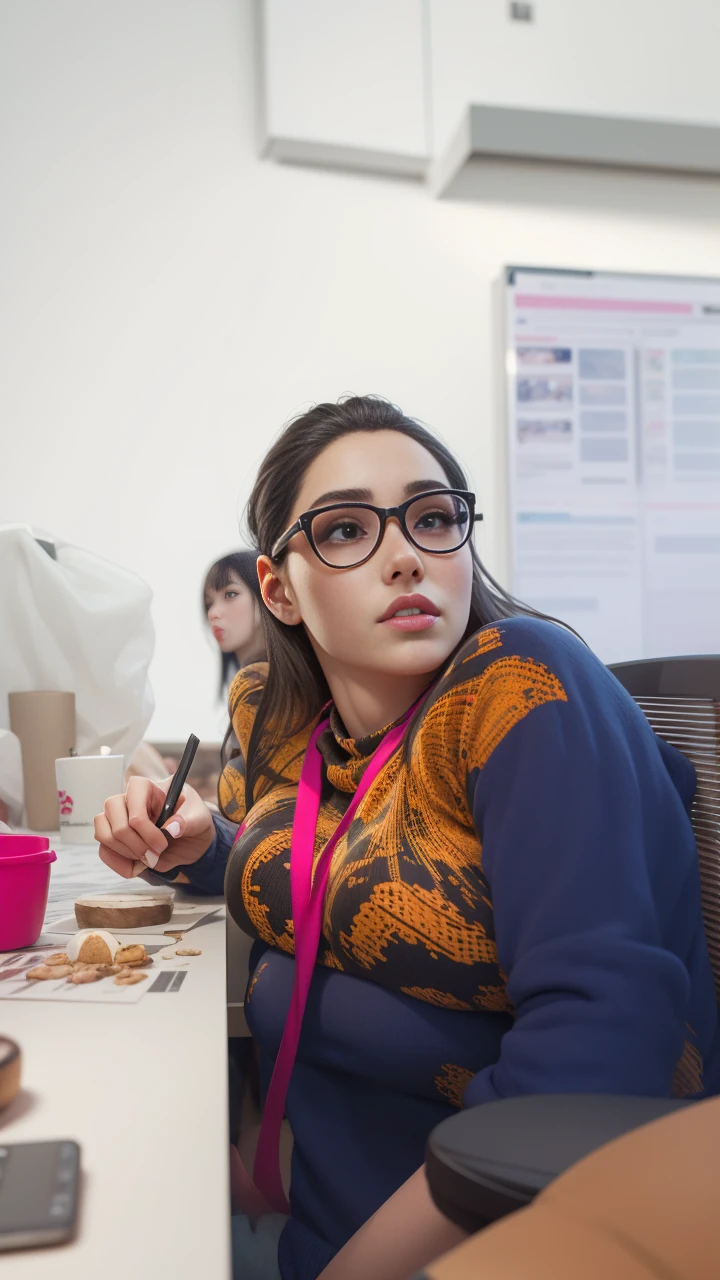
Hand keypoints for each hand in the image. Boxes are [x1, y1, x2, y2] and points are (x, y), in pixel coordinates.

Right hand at [94, 776, 215, 878]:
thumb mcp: (199, 818)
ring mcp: (116, 820)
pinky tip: (137, 868)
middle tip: (156, 854)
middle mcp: (126, 800)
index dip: (143, 824)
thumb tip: (172, 828)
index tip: (161, 843)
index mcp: (146, 788)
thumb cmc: (192, 820)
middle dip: (135, 842)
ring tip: (148, 859)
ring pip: (103, 834)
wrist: (190, 841)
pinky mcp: (114, 839)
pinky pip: (104, 851)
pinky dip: (118, 864)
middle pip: (113, 816)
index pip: (132, 797)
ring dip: (126, 853)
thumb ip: (188, 821)